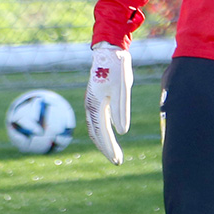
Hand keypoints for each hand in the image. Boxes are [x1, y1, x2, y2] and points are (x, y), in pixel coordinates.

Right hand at [85, 42, 131, 164]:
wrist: (109, 50)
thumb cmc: (117, 68)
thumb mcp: (123, 88)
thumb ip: (122, 109)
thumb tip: (122, 132)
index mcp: (96, 104)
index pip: (102, 132)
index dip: (109, 148)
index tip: (117, 160)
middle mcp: (90, 106)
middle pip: (96, 133)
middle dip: (106, 149)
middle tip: (117, 162)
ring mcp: (91, 103)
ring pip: (95, 128)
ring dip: (103, 142)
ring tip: (114, 154)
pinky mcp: (95, 99)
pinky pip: (96, 121)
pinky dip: (102, 132)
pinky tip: (110, 138)